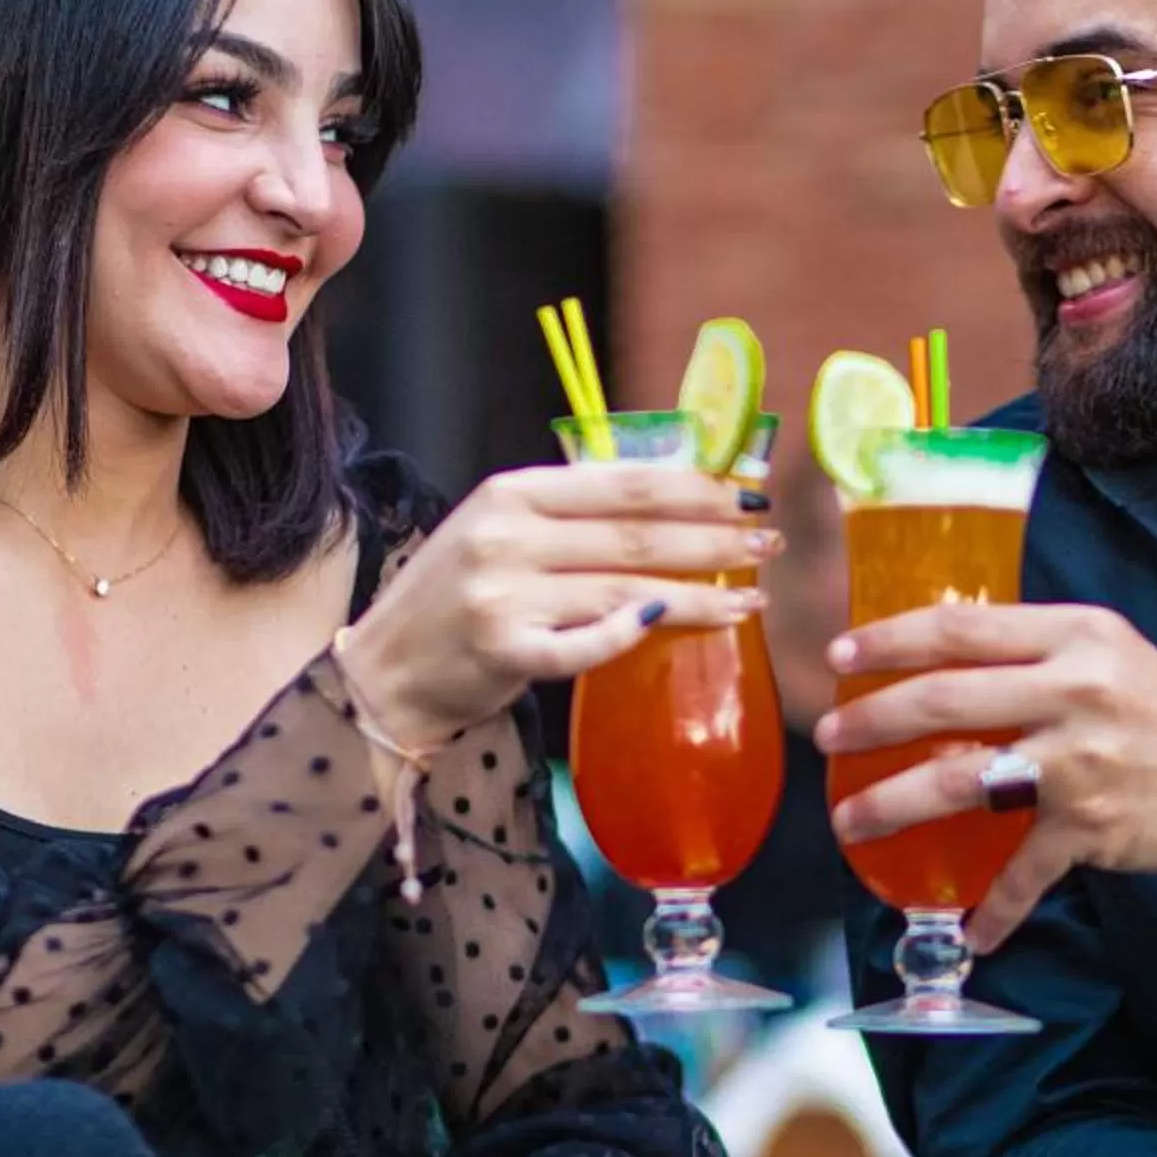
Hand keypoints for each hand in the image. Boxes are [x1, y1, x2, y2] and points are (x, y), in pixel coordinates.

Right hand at [337, 464, 770, 751]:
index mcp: (510, 493)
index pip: (622, 483)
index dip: (695, 487)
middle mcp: (505, 537)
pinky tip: (677, 625)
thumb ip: (570, 514)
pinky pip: (584, 645)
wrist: (385, 673)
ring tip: (751, 601)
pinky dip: (629, 636)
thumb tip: (672, 496)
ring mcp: (503, 596)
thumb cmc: (455, 599)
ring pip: (627, 590)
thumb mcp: (500, 530)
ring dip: (701, 595)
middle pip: (636, 535)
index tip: (749, 494)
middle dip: (715, 538)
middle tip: (771, 543)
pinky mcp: (504, 652)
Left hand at [814, 603, 1156, 951]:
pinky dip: (995, 911)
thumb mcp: (1106, 653)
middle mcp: (1073, 691)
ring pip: (958, 782)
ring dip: (891, 806)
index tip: (839, 655)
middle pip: (944, 699)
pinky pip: (1022, 874)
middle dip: (870, 720)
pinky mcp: (1090, 827)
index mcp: (1073, 636)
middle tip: (829, 736)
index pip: (960, 627)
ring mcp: (1078, 761)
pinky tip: (972, 932)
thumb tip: (941, 657)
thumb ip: (1033, 650)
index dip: (889, 641)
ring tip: (850, 823)